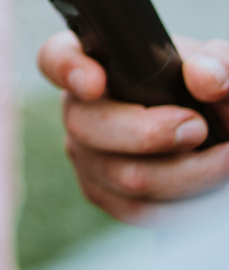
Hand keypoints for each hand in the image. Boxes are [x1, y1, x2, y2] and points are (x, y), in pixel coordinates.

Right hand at [37, 31, 228, 220]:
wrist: (211, 133)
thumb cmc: (202, 89)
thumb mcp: (216, 67)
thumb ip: (216, 63)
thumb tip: (203, 78)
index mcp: (93, 62)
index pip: (56, 59)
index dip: (67, 70)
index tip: (94, 82)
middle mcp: (79, 109)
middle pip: (86, 126)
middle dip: (148, 133)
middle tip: (198, 127)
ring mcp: (85, 155)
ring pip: (121, 175)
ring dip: (184, 173)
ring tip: (224, 159)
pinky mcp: (104, 193)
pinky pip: (137, 210)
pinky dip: (182, 203)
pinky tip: (211, 188)